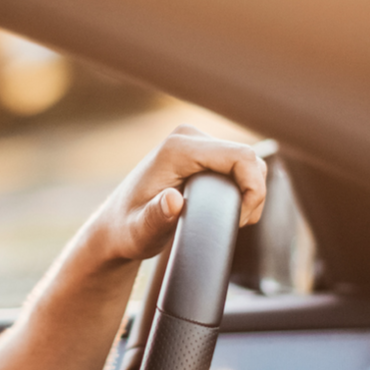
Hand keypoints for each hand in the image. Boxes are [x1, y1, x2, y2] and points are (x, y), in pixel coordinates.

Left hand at [86, 124, 267, 264]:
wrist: (117, 226)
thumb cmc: (127, 231)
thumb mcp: (140, 233)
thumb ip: (155, 218)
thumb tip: (173, 201)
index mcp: (177, 149)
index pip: (241, 157)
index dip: (252, 189)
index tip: (239, 220)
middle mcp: (187, 137)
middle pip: (248, 158)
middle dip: (252, 194)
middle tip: (234, 225)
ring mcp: (195, 141)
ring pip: (247, 161)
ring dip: (249, 192)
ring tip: (231, 220)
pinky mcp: (201, 151)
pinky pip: (238, 164)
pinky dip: (242, 187)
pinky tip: (228, 209)